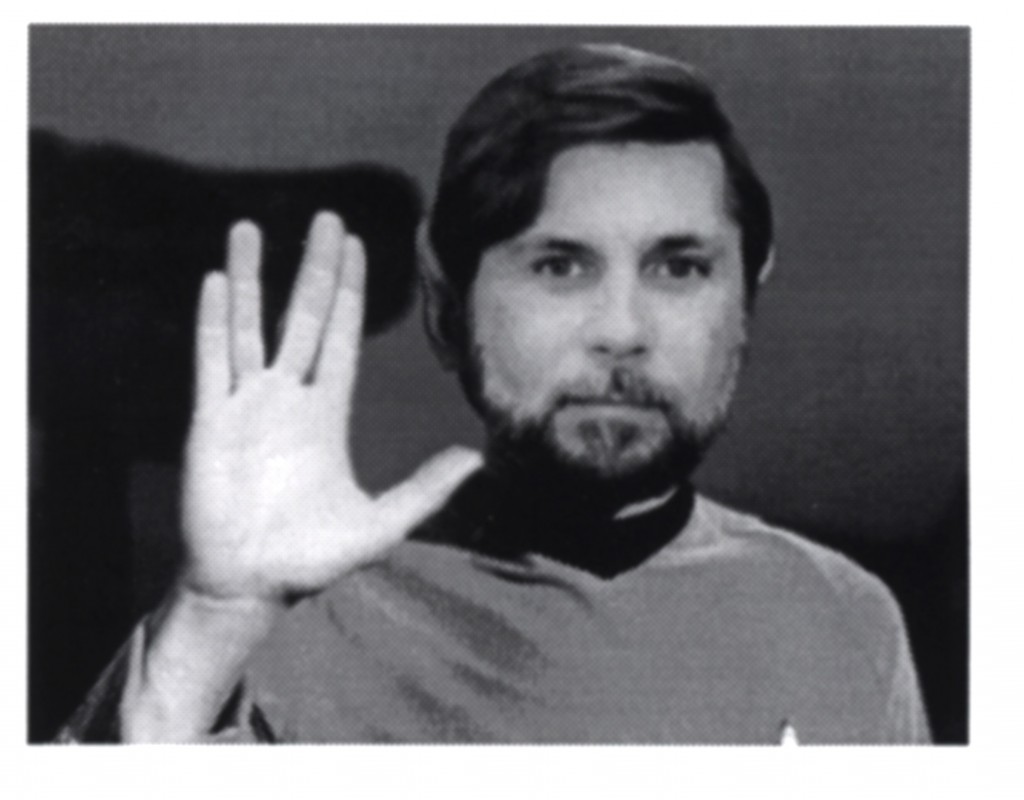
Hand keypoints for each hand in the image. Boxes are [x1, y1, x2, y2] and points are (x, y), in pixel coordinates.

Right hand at [180, 212, 480, 603]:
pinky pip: (212, 360)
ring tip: (250, 227)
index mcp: (327, 413)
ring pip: (250, 326)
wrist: (248, 586)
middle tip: (326, 218)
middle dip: (316, 268)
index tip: (355, 246)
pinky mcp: (210, 420)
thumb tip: (478, 459)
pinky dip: (215, 320)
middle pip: (304, 316)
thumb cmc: (309, 559)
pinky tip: (218, 280)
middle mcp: (288, 398)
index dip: (350, 291)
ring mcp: (247, 404)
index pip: (342, 336)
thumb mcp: (379, 524)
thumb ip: (425, 490)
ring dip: (253, 277)